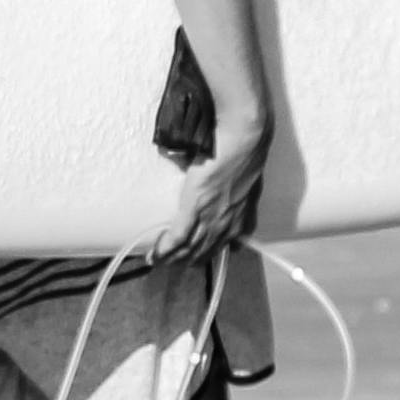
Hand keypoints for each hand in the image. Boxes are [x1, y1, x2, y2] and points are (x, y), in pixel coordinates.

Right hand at [142, 92, 273, 274]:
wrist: (244, 137)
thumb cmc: (243, 149)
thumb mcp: (243, 175)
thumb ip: (229, 184)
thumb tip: (208, 178)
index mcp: (242, 215)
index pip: (229, 244)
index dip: (212, 251)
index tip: (200, 253)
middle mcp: (229, 222)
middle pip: (206, 251)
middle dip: (188, 259)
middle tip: (172, 261)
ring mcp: (212, 217)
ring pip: (190, 249)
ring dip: (172, 258)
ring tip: (158, 260)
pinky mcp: (195, 208)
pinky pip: (178, 238)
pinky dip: (165, 249)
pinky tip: (155, 256)